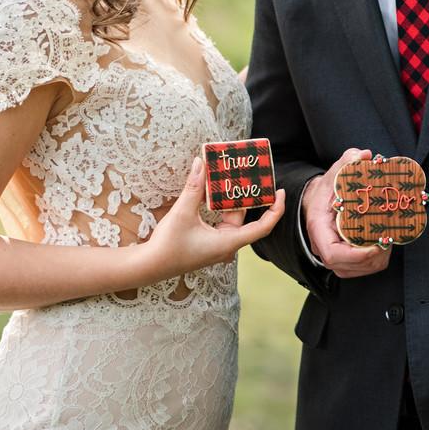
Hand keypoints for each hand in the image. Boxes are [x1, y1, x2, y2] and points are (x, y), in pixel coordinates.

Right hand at [138, 157, 285, 286]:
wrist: (149, 266)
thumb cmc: (168, 246)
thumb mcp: (182, 213)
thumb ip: (194, 188)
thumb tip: (201, 163)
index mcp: (228, 243)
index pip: (263, 227)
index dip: (275, 209)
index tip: (279, 192)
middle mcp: (226, 246)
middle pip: (245, 218)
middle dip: (246, 196)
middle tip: (248, 174)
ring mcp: (216, 246)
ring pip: (230, 220)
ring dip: (230, 201)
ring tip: (230, 178)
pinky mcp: (206, 244)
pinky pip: (219, 224)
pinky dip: (218, 208)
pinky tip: (211, 193)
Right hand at [302, 148, 390, 279]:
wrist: (318, 199)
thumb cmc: (327, 188)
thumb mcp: (335, 171)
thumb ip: (348, 161)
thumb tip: (364, 155)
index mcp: (318, 228)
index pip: (333, 254)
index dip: (356, 256)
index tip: (376, 246)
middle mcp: (321, 246)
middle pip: (346, 267)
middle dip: (371, 258)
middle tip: (388, 240)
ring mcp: (330, 255)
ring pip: (353, 271)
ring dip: (374, 261)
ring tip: (387, 243)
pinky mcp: (341, 259)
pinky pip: (357, 270)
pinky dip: (372, 263)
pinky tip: (382, 247)